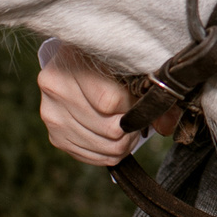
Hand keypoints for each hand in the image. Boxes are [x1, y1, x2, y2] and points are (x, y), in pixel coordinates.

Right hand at [36, 38, 171, 165]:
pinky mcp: (54, 135)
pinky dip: (108, 153)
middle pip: (107, 128)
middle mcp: (55, 86)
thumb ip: (151, 90)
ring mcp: (50, 113)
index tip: (140, 102)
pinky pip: (90, 157)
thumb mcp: (128, 63)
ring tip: (127, 129)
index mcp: (72, 59)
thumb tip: (166, 127)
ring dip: (122, 143)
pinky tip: (113, 138)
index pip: (110, 101)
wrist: (76, 62)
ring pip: (102, 146)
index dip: (133, 107)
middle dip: (130, 129)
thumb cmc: (108, 60)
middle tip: (138, 122)